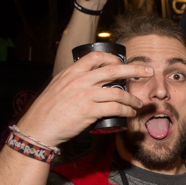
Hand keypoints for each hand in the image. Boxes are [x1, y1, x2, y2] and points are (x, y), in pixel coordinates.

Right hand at [17, 52, 150, 147]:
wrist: (39, 127)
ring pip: (118, 93)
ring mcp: (85, 95)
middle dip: (134, 70)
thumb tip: (90, 79)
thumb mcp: (58, 86)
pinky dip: (127, 111)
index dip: (113, 58)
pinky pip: (116, 108)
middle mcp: (80, 80)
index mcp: (71, 72)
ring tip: (137, 104)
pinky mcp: (90, 111)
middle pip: (113, 70)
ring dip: (132, 99)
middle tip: (147, 72)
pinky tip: (130, 113)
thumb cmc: (48, 109)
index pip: (96, 57)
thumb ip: (73, 80)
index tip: (123, 64)